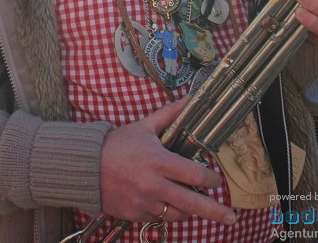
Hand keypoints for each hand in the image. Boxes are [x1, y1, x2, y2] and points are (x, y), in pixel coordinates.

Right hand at [100, 98, 234, 225]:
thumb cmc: (117, 145)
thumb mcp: (144, 126)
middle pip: (192, 203)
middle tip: (231, 218)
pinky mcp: (134, 214)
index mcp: (159, 161)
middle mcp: (154, 185)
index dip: (210, 179)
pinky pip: (157, 218)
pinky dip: (165, 212)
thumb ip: (170, 115)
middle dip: (215, 211)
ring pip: (176, 214)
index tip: (216, 180)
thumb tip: (191, 99)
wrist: (85, 166)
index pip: (194, 175)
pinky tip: (166, 203)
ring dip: (188, 210)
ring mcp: (144, 202)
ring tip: (194, 206)